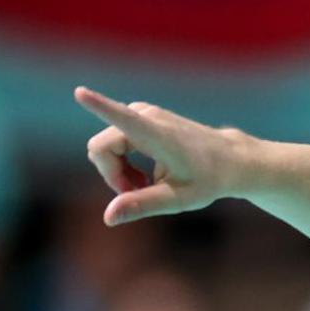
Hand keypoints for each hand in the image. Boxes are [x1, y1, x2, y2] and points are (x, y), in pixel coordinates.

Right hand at [75, 86, 251, 225]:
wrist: (230, 160)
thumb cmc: (208, 180)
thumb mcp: (178, 199)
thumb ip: (142, 205)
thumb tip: (108, 217)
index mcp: (159, 135)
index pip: (123, 119)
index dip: (99, 107)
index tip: (80, 92)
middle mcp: (147, 116)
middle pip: (101, 149)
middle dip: (112, 176)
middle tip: (139, 193)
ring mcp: (143, 112)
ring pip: (104, 147)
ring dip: (118, 171)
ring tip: (147, 184)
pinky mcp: (140, 114)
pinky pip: (112, 142)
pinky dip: (122, 163)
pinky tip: (145, 176)